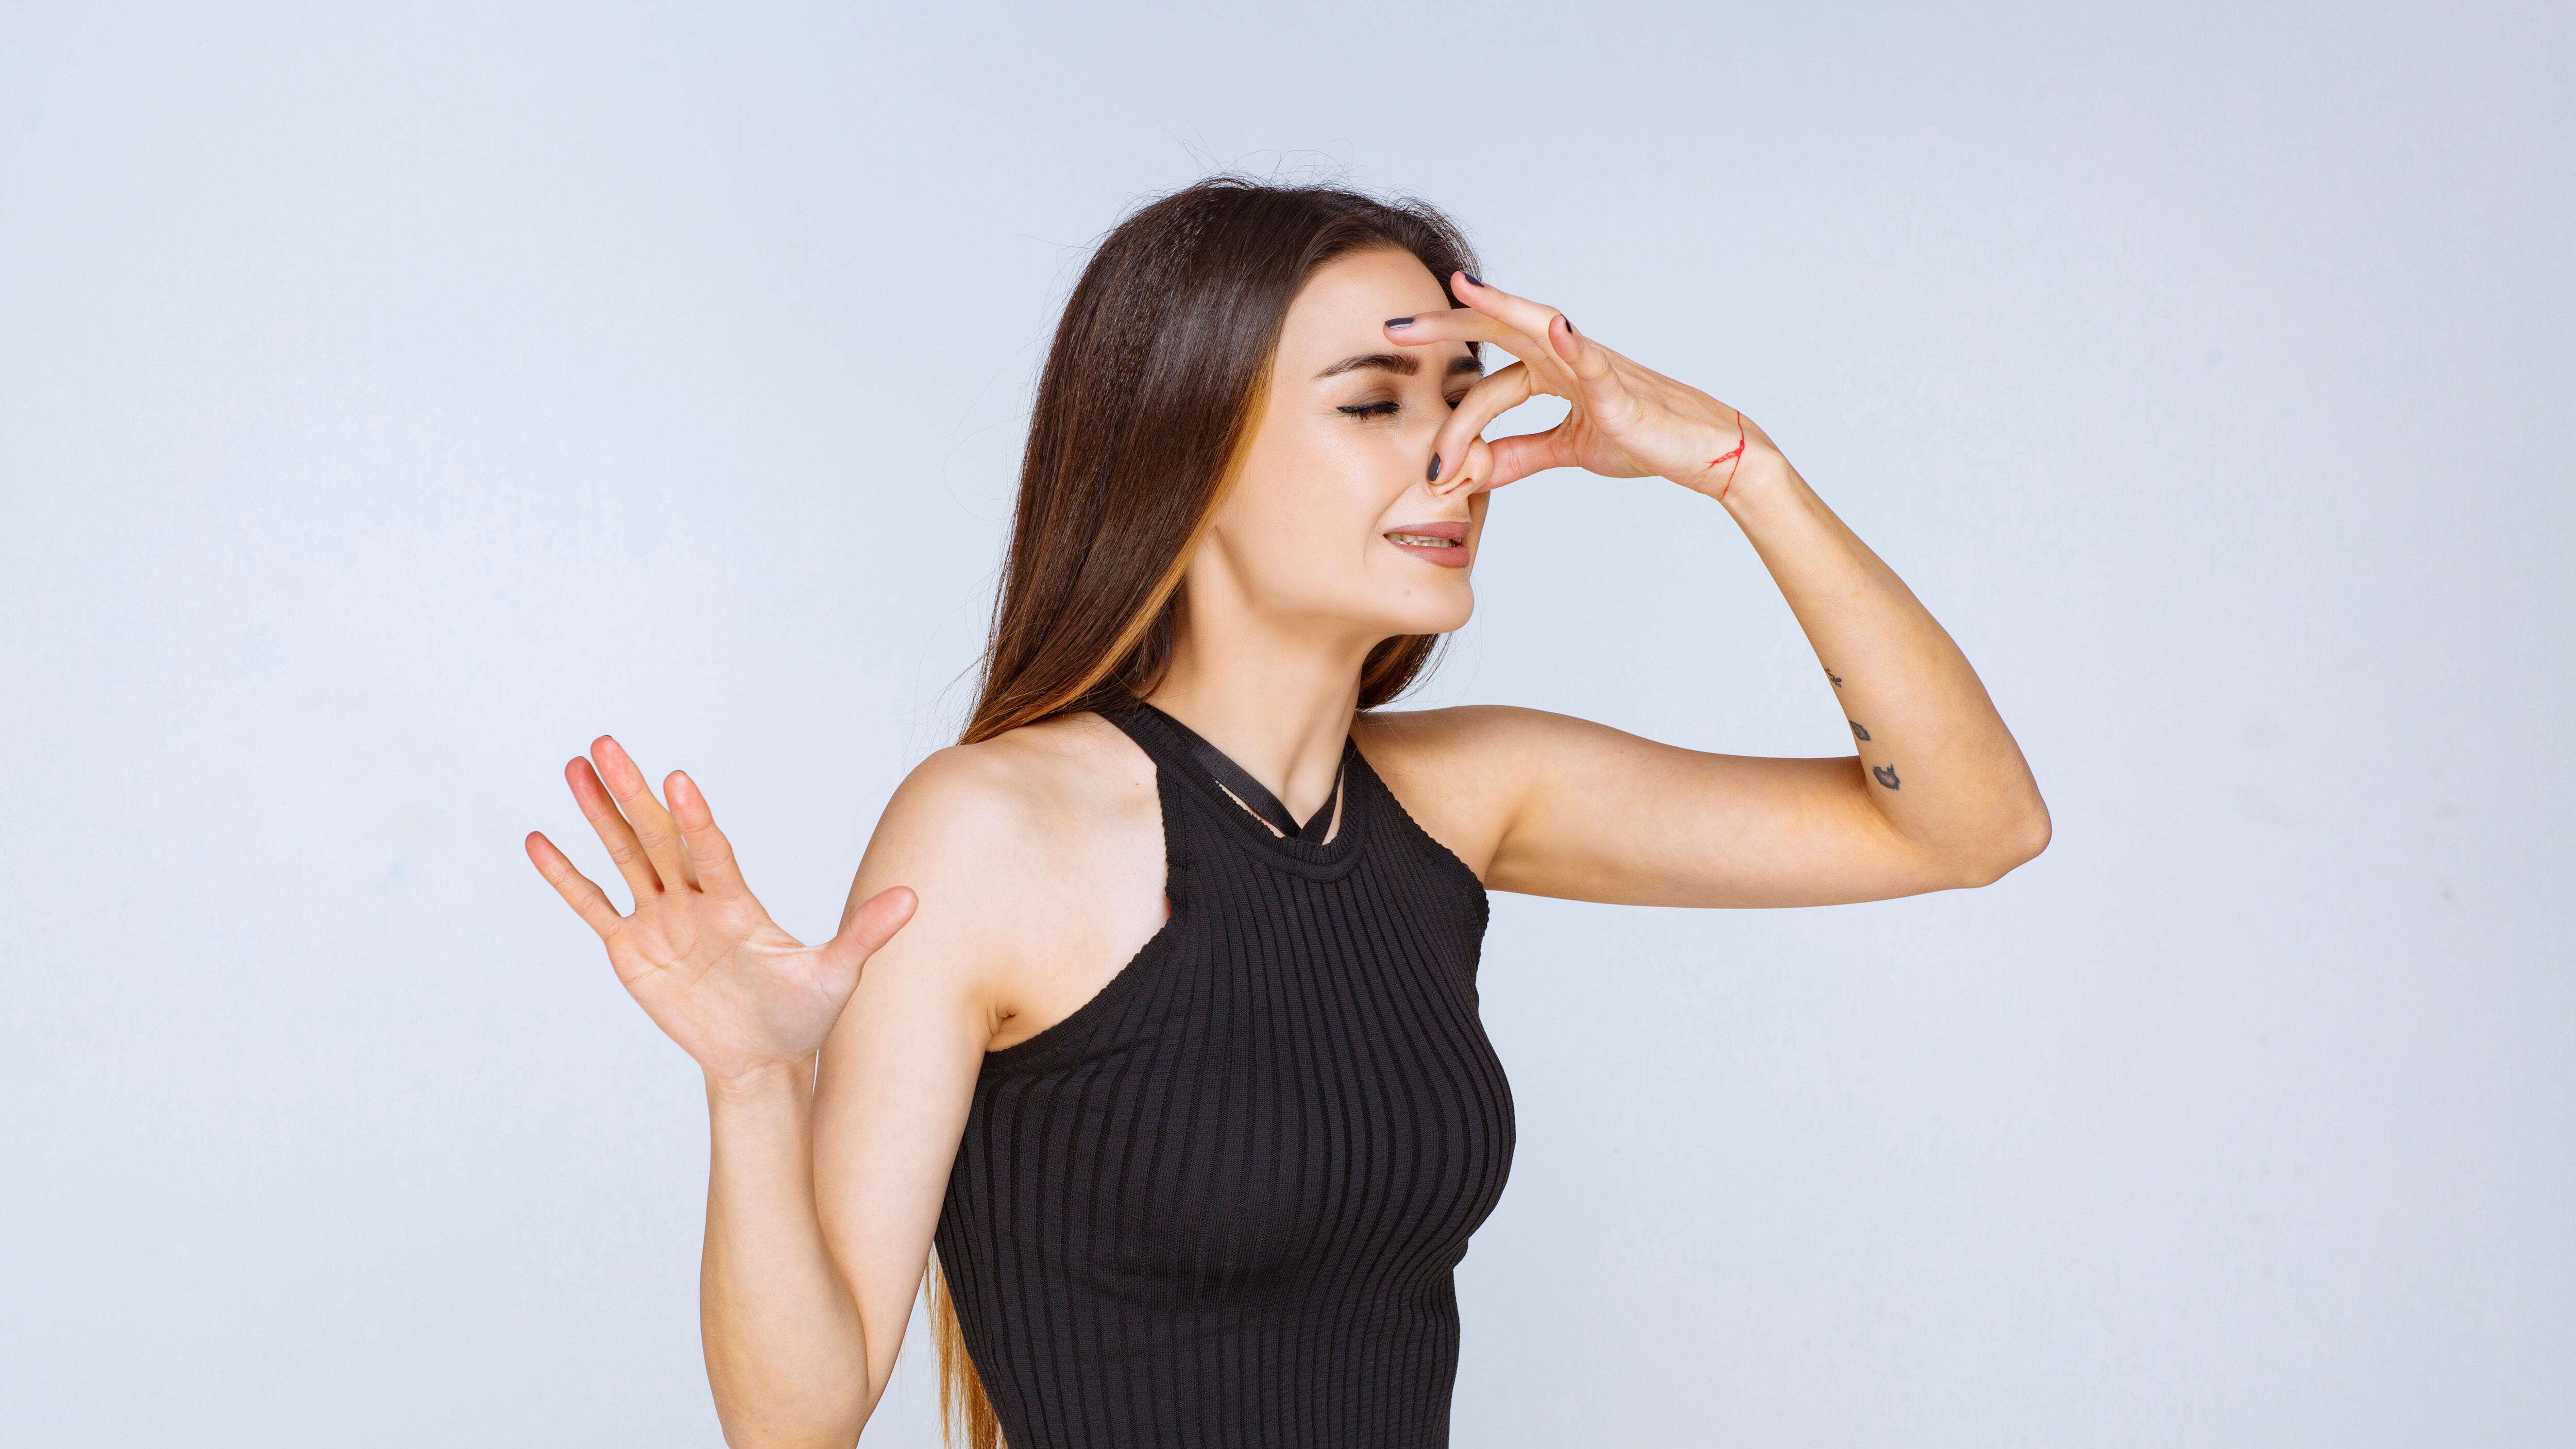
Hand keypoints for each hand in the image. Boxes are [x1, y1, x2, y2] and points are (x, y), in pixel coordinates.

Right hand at [525, 735, 916, 1088]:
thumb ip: (866, 934)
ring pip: (623, 858)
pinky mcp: (631, 949)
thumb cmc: (803, 1014)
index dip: (694, 818)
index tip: (678, 780)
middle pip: (657, 838)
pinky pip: (593, 907)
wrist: (765, 1058)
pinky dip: (567, 878)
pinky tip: (539, 842)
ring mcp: (661, 920)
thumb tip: (914, 896)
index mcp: (736, 900)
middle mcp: (695, 899)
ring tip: (575, 768)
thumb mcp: (837, 974)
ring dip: (598, 815)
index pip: (711, 850)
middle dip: (632, 794)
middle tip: (606, 744)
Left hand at [1388, 271, 1788, 502]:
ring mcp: (1593, 366)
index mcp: (1549, 372)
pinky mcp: (1621, 388)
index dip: (1451, 420)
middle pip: (1496, 331)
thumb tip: (1468, 471)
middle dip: (1444, 326)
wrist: (1702, 453)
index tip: (1430, 466)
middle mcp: (1565, 356)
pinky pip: (1594, 361)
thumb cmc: (1641, 439)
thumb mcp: (1566, 450)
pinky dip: (1574, 343)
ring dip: (1499, 308)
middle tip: (1392, 325)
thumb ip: (1517, 455)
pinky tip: (1556, 326)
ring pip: (1539, 329)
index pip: (1485, 383)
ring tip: (1461, 288)